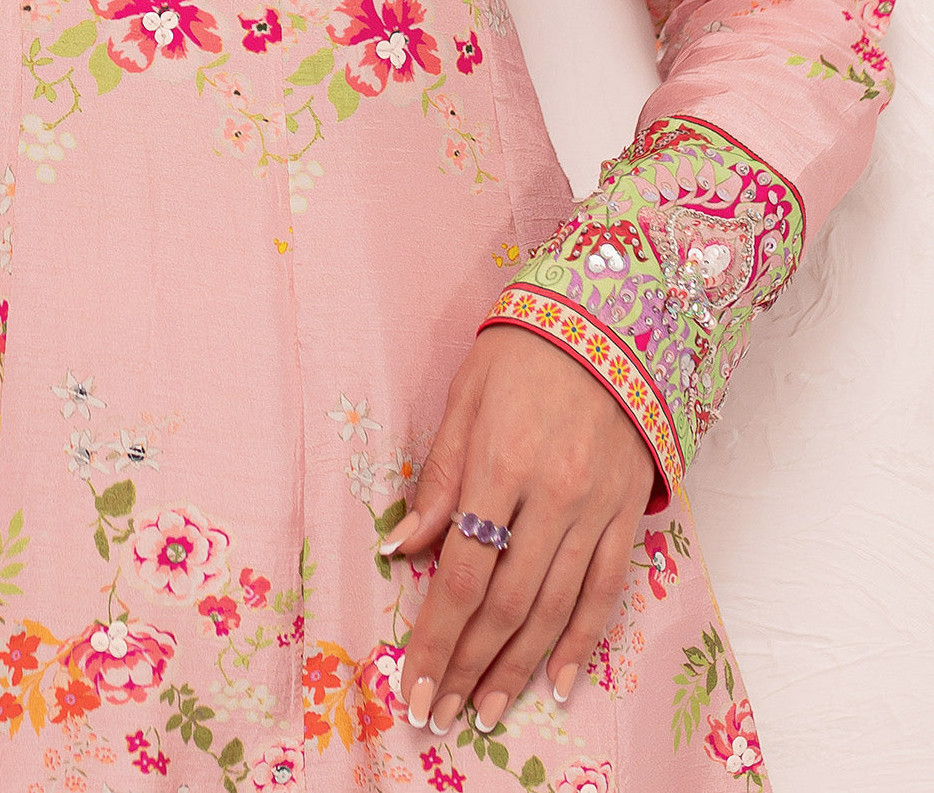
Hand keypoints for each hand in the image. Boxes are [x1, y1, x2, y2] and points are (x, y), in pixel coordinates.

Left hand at [386, 323, 654, 736]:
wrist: (613, 317)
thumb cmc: (526, 350)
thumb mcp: (466, 396)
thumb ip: (438, 476)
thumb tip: (403, 548)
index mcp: (502, 463)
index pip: (462, 571)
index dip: (435, 637)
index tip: (413, 682)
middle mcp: (553, 495)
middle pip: (505, 603)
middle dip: (468, 666)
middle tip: (441, 714)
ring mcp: (597, 508)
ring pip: (555, 608)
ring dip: (517, 668)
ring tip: (486, 711)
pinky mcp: (628, 511)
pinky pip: (606, 589)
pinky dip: (582, 640)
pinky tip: (558, 680)